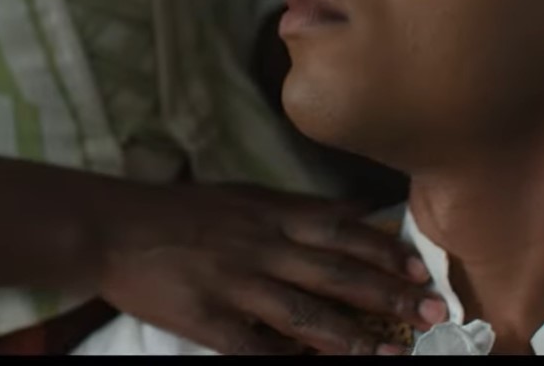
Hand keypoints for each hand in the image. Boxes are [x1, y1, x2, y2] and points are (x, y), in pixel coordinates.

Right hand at [97, 182, 446, 354]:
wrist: (111, 227)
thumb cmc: (177, 211)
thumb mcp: (240, 195)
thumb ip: (291, 208)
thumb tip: (347, 215)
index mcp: (268, 212)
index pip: (341, 229)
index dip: (384, 250)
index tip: (420, 269)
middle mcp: (260, 245)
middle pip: (336, 272)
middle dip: (389, 294)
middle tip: (432, 313)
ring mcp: (235, 284)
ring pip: (307, 314)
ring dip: (356, 337)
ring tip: (393, 354)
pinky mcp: (209, 320)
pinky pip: (258, 348)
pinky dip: (290, 361)